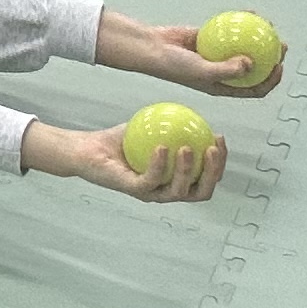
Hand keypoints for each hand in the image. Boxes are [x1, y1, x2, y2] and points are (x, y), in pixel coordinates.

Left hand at [100, 116, 224, 201]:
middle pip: (200, 192)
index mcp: (175, 180)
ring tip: (188, 148)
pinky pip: (149, 181)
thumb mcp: (150, 128)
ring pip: (177, 192)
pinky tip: (162, 147)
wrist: (87, 149)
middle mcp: (166, 191)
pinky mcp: (132, 190)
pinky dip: (158, 165)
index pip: (205, 177)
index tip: (219, 138)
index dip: (219, 162)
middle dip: (212, 173)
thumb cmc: (119, 141)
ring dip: (186, 171)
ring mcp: (150, 194)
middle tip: (212, 149)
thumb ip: (172, 124)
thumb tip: (195, 113)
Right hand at [142, 22, 281, 96]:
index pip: (254, 88)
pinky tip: (250, 14)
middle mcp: (223, 72)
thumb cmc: (173, 66)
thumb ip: (227, 69)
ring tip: (269, 28)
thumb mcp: (203, 72)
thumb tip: (251, 63)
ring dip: (258, 39)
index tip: (278, 66)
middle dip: (271, 58)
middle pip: (254, 67)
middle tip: (280, 45)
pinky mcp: (211, 39)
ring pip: (244, 47)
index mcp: (223, 86)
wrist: (152, 48)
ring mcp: (217, 55)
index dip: (271, 80)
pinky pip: (229, 31)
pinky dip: (239, 24)